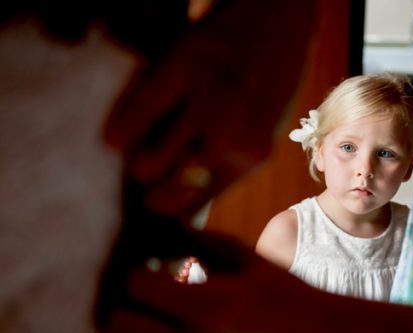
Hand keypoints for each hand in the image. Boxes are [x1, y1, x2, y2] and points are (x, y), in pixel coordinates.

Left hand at [100, 231, 315, 332]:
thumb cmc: (276, 287)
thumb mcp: (241, 255)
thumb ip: (195, 239)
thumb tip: (154, 225)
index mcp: (210, 305)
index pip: (138, 287)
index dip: (137, 271)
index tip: (148, 264)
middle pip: (120, 327)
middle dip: (124, 304)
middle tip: (142, 291)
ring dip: (135, 328)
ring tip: (154, 311)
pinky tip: (183, 331)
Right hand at [104, 0, 315, 219]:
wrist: (279, 24)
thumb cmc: (262, 86)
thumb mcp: (258, 134)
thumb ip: (228, 167)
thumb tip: (182, 209)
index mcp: (251, 160)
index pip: (193, 207)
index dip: (163, 208)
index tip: (148, 201)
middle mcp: (232, 141)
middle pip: (167, 194)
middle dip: (148, 189)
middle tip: (142, 172)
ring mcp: (207, 105)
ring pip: (149, 166)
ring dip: (136, 161)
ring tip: (135, 150)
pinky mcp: (184, 68)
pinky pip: (138, 113)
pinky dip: (119, 128)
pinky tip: (114, 135)